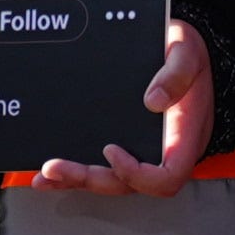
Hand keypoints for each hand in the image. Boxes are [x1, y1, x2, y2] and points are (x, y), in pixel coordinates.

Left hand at [33, 20, 213, 194]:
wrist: (181, 49)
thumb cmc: (188, 54)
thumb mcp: (188, 51)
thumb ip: (176, 74)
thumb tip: (152, 101)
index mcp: (184, 136)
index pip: (167, 176)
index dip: (136, 174)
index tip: (110, 149)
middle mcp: (165, 151)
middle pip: (130, 185)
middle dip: (91, 178)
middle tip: (56, 167)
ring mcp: (146, 151)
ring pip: (114, 180)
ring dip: (78, 180)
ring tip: (46, 174)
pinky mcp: (129, 144)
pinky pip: (105, 166)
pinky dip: (78, 172)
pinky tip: (53, 172)